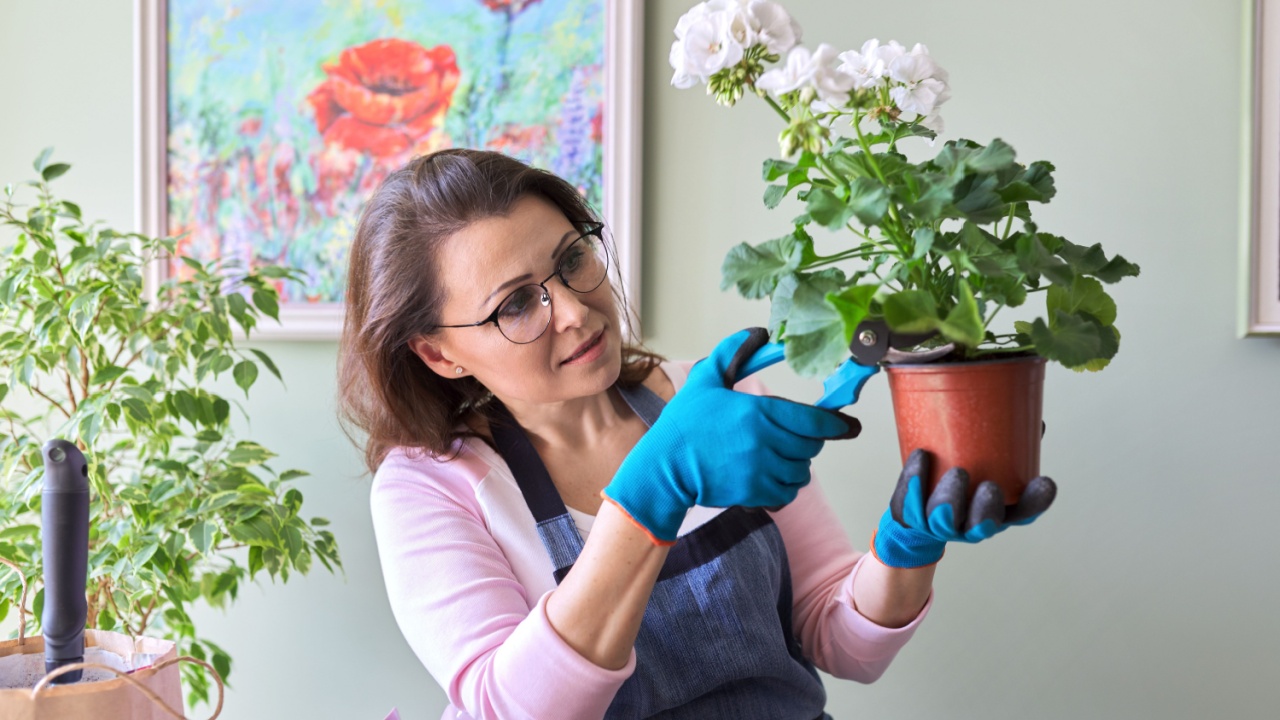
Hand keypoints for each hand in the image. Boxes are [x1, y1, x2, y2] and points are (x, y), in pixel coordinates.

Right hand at [602, 328, 859, 544]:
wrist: (663, 469)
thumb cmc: (683, 425)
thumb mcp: (705, 379)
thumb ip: (733, 353)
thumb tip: (757, 334)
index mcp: (757, 412)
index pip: (813, 422)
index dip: (836, 424)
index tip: (848, 425)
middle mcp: (764, 443)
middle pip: (811, 446)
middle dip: (809, 440)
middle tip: (796, 435)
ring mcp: (760, 471)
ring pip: (801, 471)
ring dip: (796, 463)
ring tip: (778, 455)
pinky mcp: (754, 494)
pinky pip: (787, 492)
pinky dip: (785, 486)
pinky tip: (769, 475)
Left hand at [871, 449, 1056, 567]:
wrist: (914, 511)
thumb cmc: (959, 481)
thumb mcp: (985, 464)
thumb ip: (1006, 443)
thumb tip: (1034, 417)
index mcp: (994, 513)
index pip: (1022, 514)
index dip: (1035, 502)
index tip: (1045, 482)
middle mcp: (969, 524)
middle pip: (982, 525)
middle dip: (986, 509)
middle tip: (990, 486)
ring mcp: (939, 525)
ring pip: (945, 520)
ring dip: (951, 499)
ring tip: (957, 473)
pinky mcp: (910, 518)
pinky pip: (908, 503)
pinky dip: (915, 479)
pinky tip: (920, 456)